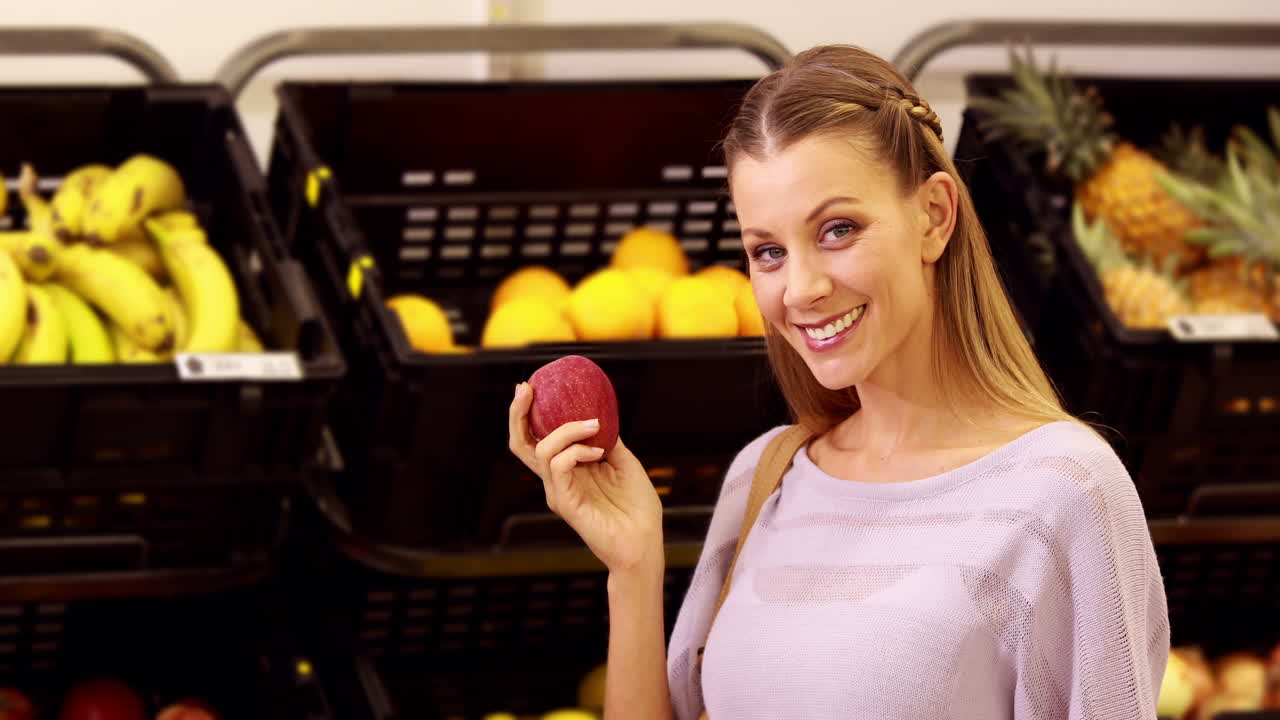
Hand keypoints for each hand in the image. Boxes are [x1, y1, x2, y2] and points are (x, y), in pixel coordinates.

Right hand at [508, 382, 663, 573]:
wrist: (646, 543)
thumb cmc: (637, 508)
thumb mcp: (624, 463)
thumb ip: (609, 440)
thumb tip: (600, 414)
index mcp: (568, 470)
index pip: (536, 439)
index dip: (528, 414)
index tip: (531, 387)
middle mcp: (557, 480)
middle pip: (522, 444)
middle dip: (518, 414)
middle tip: (525, 389)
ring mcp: (559, 492)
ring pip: (542, 450)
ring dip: (567, 429)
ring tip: (593, 425)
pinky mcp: (566, 504)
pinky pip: (559, 467)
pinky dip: (576, 451)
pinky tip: (597, 451)